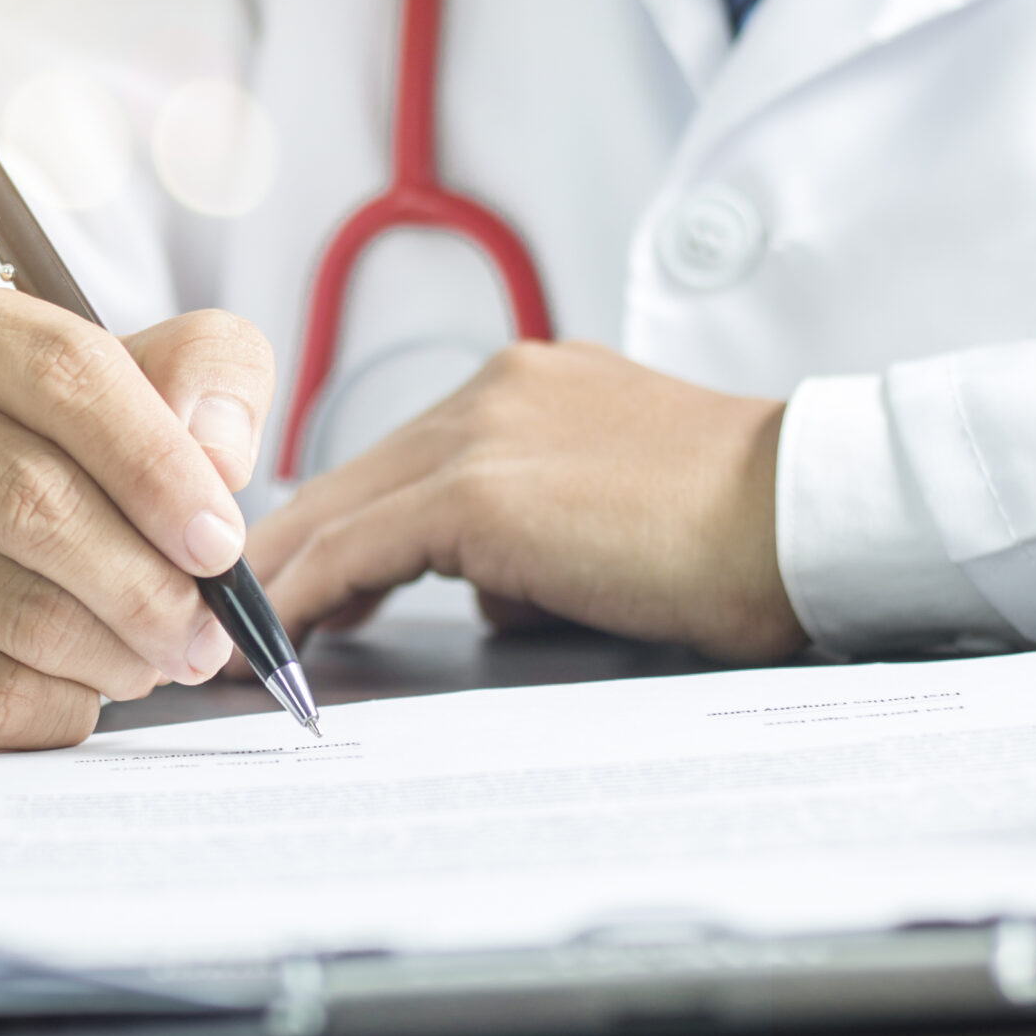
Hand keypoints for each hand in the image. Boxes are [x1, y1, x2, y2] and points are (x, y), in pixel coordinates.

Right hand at [0, 283, 274, 748]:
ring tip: (159, 655)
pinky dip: (60, 706)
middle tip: (204, 631)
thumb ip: (211, 375)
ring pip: (14, 612)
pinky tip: (86, 682)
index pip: (65, 378)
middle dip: (147, 586)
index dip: (158, 467)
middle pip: (33, 504)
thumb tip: (219, 458)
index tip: (220, 541)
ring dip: (115, 655)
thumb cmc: (66, 432)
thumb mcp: (154, 366)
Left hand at [245, 341, 805, 662]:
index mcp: (528, 388)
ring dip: (279, 584)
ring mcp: (479, 433)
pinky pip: (355, 554)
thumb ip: (537, 541)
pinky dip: (306, 603)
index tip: (295, 586)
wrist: (806, 516)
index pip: (399, 464)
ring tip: (236, 644)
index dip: (337, 529)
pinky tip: (282, 647)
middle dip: (282, 556)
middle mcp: (492, 392)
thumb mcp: (614, 522)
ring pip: (336, 512)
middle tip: (229, 619)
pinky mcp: (475, 493)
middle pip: (349, 481)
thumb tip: (490, 597)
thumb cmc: (741, 538)